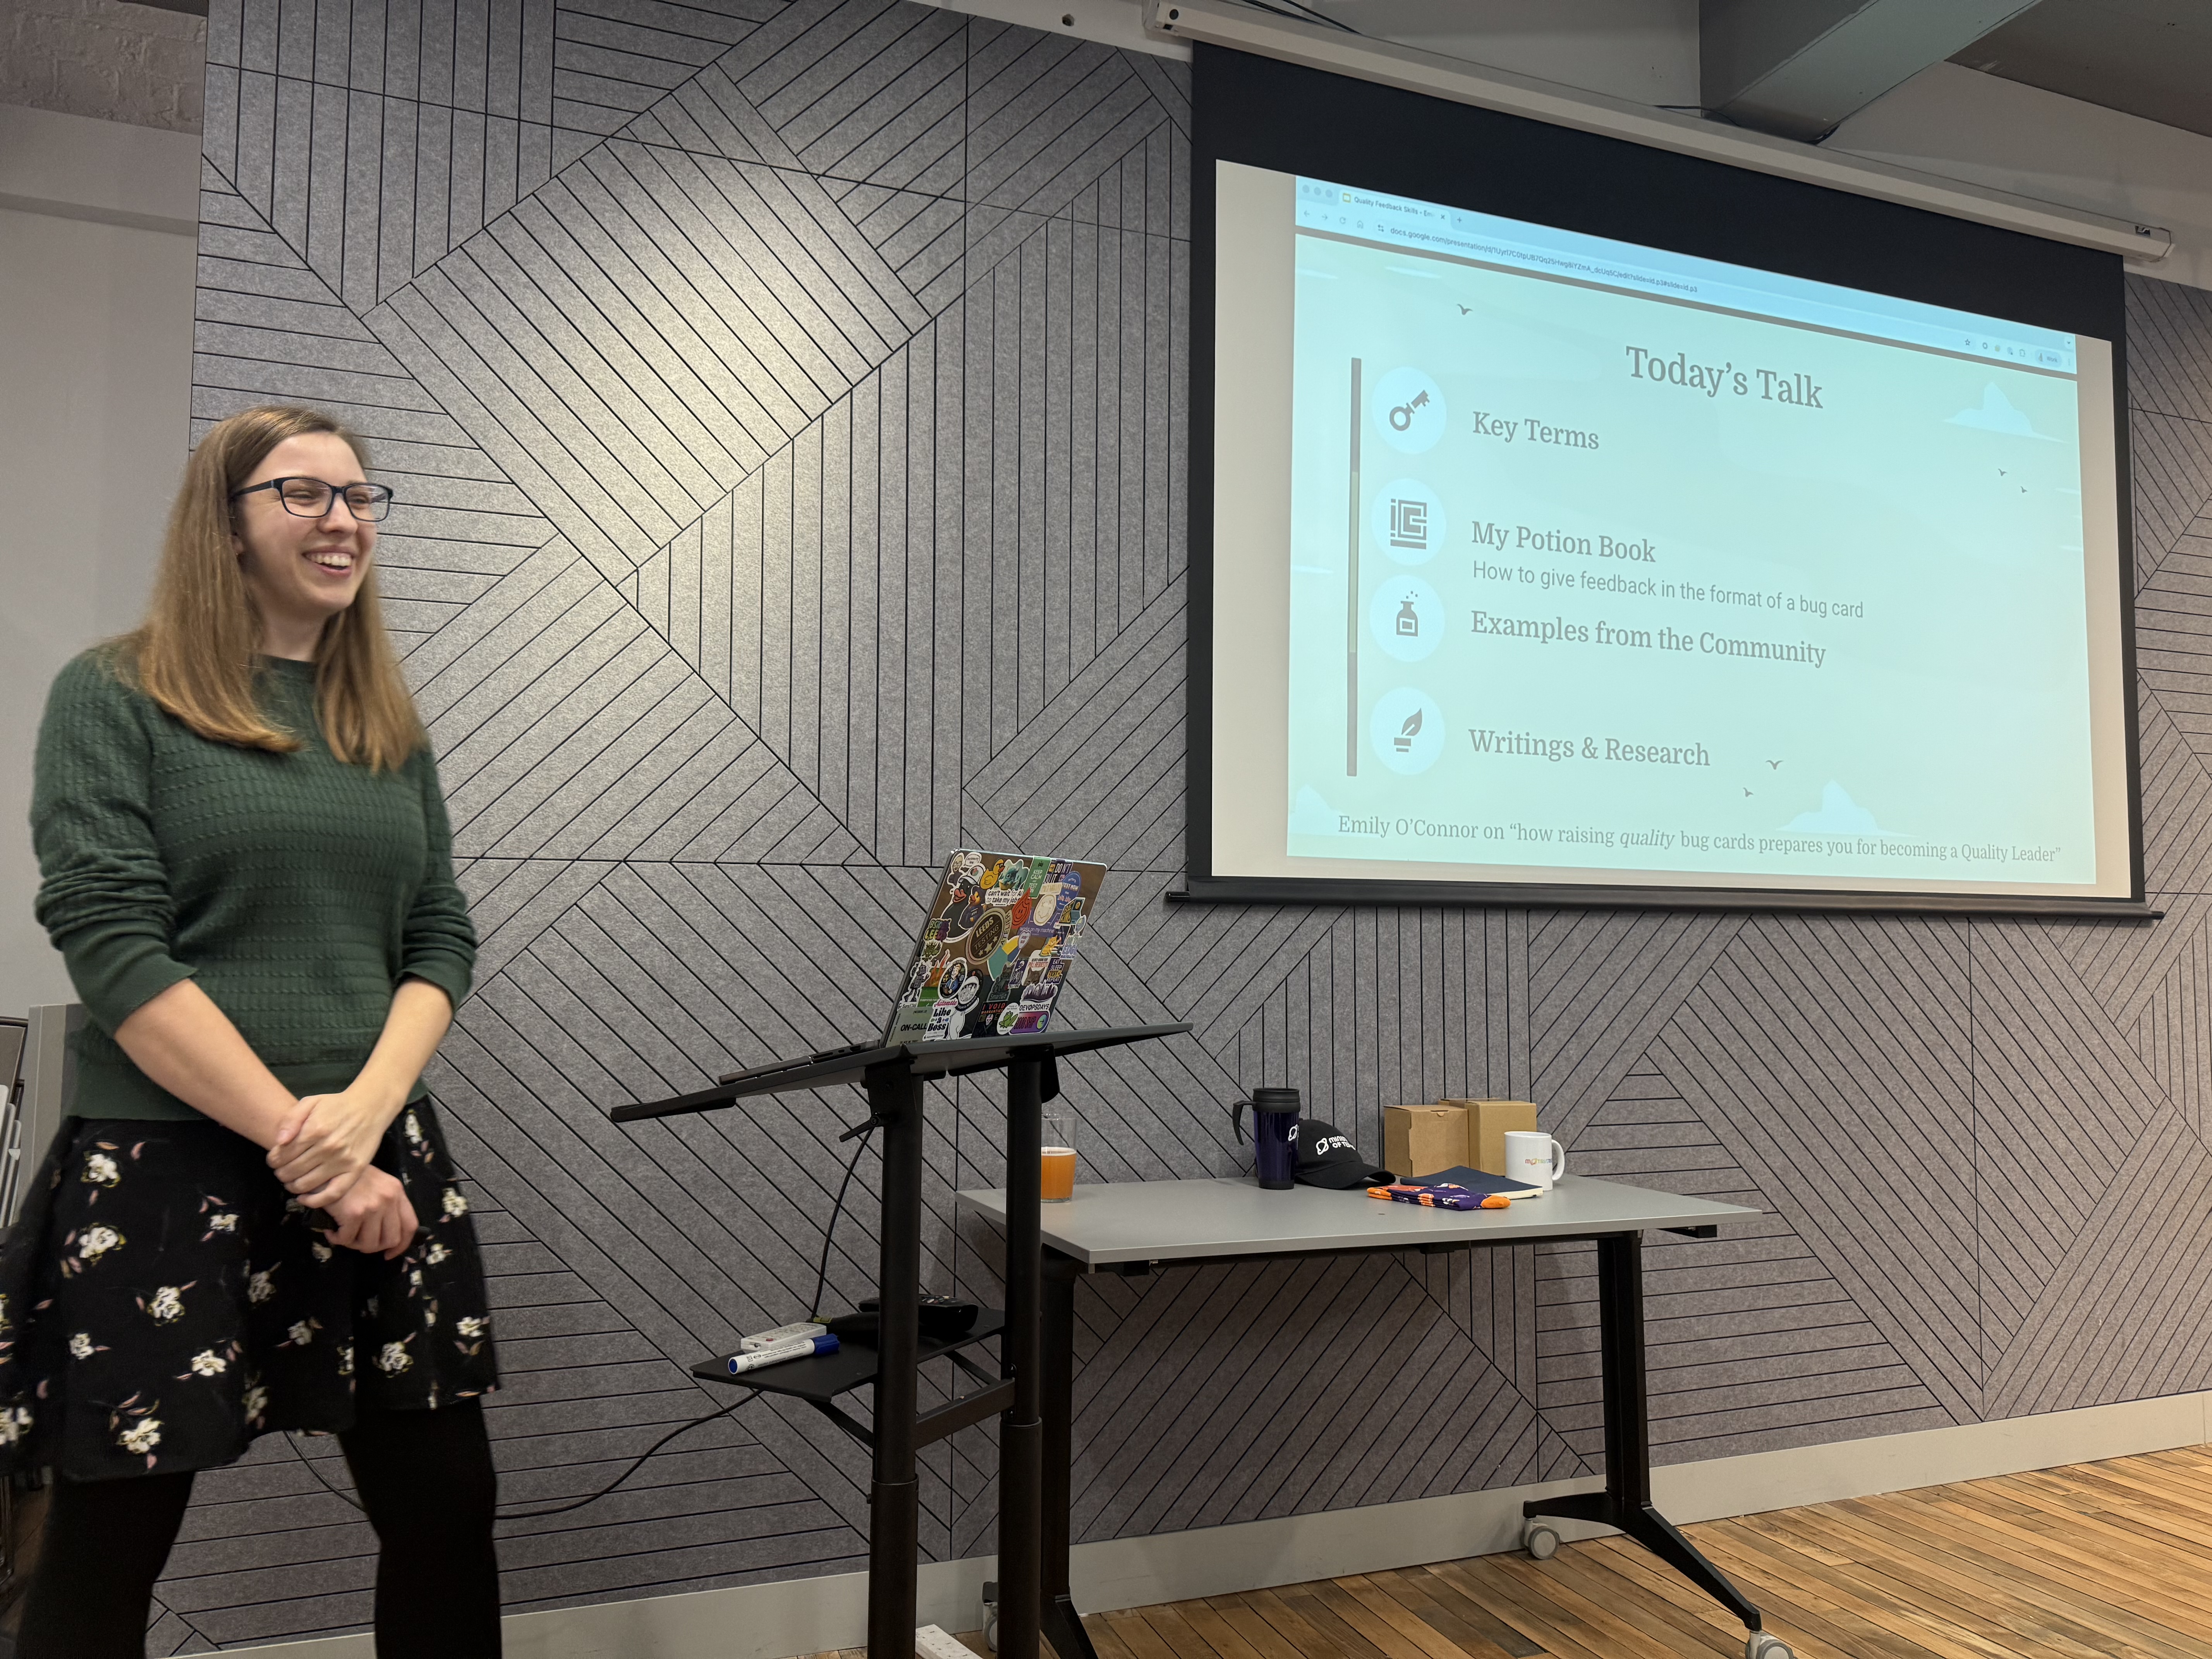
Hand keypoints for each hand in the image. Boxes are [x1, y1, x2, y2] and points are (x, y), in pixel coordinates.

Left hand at [269, 1087, 398, 1203]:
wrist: (370, 1107)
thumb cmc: (337, 1105)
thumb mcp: (310, 1102)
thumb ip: (290, 1119)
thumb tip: (279, 1143)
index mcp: (315, 1129)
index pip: (282, 1154)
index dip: (272, 1160)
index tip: (274, 1160)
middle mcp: (328, 1147)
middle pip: (291, 1170)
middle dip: (280, 1173)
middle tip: (281, 1171)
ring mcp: (342, 1161)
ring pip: (306, 1184)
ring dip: (291, 1186)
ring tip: (290, 1181)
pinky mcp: (355, 1171)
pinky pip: (332, 1193)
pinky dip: (314, 1201)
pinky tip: (303, 1198)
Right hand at [326, 1167, 417, 1258]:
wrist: (326, 1166)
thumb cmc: (348, 1177)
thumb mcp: (377, 1184)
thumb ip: (386, 1204)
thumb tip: (385, 1235)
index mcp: (397, 1192)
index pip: (410, 1225)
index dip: (402, 1245)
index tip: (390, 1254)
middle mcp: (389, 1199)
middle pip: (391, 1239)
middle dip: (374, 1247)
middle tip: (359, 1243)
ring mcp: (373, 1207)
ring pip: (369, 1244)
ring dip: (354, 1244)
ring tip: (344, 1234)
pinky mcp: (354, 1213)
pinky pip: (347, 1240)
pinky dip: (337, 1239)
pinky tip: (331, 1231)